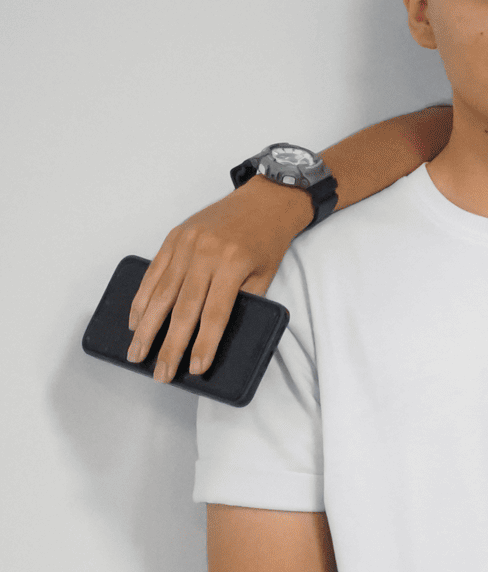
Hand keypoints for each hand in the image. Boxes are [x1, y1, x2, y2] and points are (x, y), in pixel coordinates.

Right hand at [127, 178, 309, 380]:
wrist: (265, 199)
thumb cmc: (268, 240)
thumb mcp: (266, 274)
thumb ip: (243, 302)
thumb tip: (216, 335)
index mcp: (232, 265)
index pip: (214, 314)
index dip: (203, 344)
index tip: (195, 369)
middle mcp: (205, 254)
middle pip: (182, 309)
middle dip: (169, 345)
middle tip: (160, 373)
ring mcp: (186, 244)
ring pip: (160, 293)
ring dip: (146, 327)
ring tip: (137, 353)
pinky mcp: (174, 237)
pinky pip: (154, 272)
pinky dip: (142, 298)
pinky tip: (136, 320)